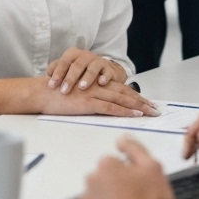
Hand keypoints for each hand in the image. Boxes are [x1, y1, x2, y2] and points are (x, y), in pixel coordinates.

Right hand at [39, 77, 157, 117]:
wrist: (42, 92)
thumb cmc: (56, 95)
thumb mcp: (77, 94)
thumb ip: (90, 97)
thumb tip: (103, 107)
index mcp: (96, 83)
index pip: (121, 89)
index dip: (136, 96)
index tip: (148, 103)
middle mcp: (97, 86)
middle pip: (125, 93)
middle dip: (142, 102)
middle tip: (156, 109)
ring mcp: (93, 93)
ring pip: (121, 99)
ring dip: (139, 106)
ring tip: (151, 112)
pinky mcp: (88, 102)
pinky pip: (110, 107)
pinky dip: (124, 110)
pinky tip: (135, 114)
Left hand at [47, 48, 127, 93]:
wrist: (103, 69)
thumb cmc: (81, 70)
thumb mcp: (69, 68)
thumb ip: (57, 70)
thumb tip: (46, 76)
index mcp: (73, 54)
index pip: (63, 62)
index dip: (57, 73)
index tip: (51, 86)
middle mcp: (85, 55)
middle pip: (77, 65)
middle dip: (70, 78)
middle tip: (64, 90)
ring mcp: (98, 61)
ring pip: (92, 67)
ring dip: (87, 77)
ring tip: (82, 87)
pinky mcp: (109, 69)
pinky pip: (107, 71)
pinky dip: (105, 77)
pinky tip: (101, 83)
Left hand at [78, 138, 173, 198]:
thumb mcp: (152, 167)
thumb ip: (134, 148)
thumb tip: (121, 139)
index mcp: (107, 165)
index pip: (110, 164)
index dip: (124, 175)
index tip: (133, 186)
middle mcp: (93, 180)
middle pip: (100, 179)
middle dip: (111, 186)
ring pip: (93, 196)